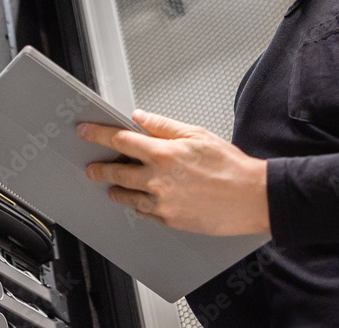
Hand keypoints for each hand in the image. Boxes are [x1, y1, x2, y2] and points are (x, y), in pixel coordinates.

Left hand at [77, 109, 269, 235]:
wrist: (252, 197)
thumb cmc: (230, 166)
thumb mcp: (196, 134)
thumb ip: (163, 125)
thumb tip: (140, 117)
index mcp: (163, 153)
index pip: (120, 140)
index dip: (97, 134)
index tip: (85, 131)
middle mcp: (158, 180)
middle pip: (116, 172)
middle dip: (100, 168)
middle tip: (93, 167)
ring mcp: (162, 203)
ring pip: (126, 196)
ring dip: (117, 189)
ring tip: (113, 185)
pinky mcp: (170, 220)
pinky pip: (144, 213)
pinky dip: (139, 205)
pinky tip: (140, 200)